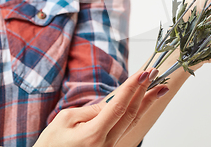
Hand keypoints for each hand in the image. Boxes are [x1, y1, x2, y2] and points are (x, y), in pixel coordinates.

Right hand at [33, 69, 166, 146]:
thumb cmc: (50, 145)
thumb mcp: (65, 120)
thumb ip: (91, 110)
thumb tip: (112, 102)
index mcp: (93, 136)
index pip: (118, 106)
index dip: (132, 87)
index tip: (144, 72)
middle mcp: (106, 144)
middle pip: (131, 114)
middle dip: (146, 92)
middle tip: (156, 73)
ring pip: (133, 122)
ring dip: (147, 103)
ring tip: (160, 88)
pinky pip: (126, 129)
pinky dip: (137, 113)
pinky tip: (144, 104)